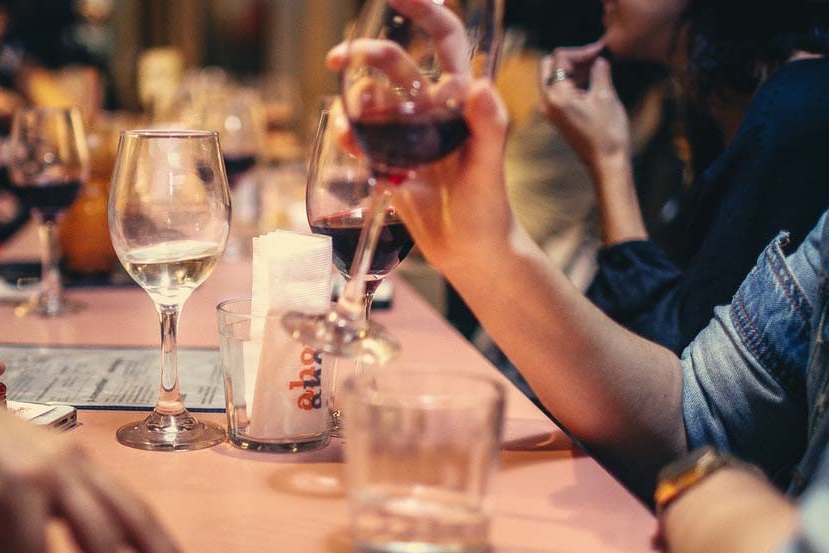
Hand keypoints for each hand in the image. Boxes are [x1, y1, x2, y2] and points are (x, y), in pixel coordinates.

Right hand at [0, 367, 202, 552]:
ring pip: (101, 538)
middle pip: (138, 525)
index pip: (139, 514)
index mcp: (82, 469)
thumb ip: (18, 551)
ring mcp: (50, 473)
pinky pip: (35, 548)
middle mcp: (77, 467)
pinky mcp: (16, 482)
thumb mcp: (2, 506)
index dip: (170, 552)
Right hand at [325, 0, 515, 273]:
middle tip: (337, 57)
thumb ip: (488, 125)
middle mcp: (433, 108)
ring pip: (373, 98)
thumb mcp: (490, 167)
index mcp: (461, 99)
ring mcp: (409, 133)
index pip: (444, 38)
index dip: (424, 9)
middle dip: (366, 54)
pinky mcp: (390, 158)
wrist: (470, 252)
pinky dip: (349, 134)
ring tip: (350, 125)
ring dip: (355, 101)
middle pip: (394, 63)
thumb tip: (478, 86)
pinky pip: (362, 135)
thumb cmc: (489, 208)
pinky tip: (349, 144)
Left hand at [540, 42, 630, 169]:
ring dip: (573, 69)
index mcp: (556, 95)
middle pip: (550, 66)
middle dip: (572, 58)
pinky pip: (558, 91)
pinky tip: (591, 80)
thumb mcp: (606, 95)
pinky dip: (572, 81)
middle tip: (596, 58)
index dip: (581, 51)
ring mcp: (549, 110)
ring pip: (553, 78)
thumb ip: (600, 71)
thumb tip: (599, 59)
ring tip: (598, 66)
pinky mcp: (556, 116)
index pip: (560, 58)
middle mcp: (546, 102)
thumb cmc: (608, 131)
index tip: (600, 50)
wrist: (606, 161)